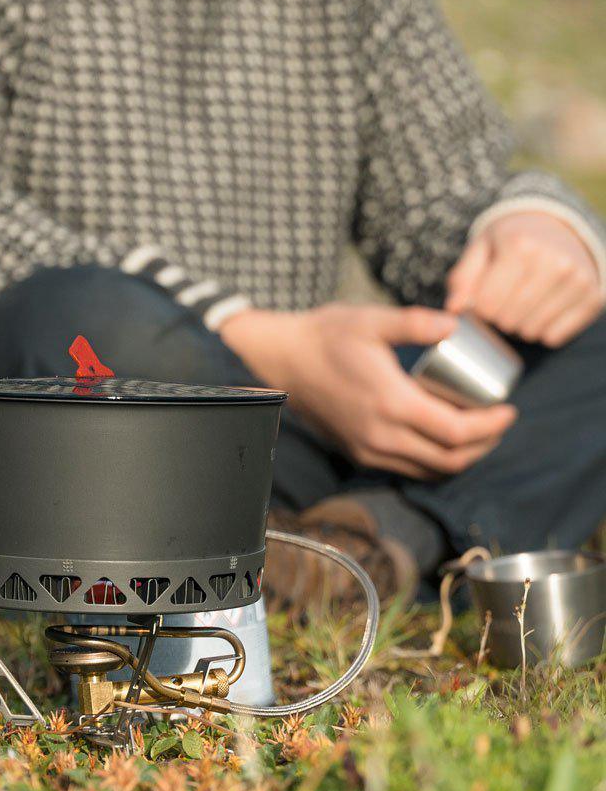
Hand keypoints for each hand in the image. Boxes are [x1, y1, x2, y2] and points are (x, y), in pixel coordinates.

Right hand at [221, 304, 516, 478]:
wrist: (282, 360)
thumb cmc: (326, 336)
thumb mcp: (372, 320)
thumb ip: (416, 322)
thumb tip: (456, 325)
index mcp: (391, 404)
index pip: (456, 432)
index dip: (491, 426)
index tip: (508, 410)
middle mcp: (381, 436)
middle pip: (449, 459)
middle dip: (484, 446)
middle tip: (499, 423)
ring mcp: (368, 449)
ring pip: (429, 471)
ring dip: (461, 458)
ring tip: (478, 433)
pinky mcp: (358, 453)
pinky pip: (407, 469)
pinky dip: (434, 461)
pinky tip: (442, 440)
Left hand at [447, 211, 602, 347]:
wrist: (557, 229)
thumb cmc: (510, 243)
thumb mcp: (480, 250)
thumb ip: (462, 279)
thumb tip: (453, 309)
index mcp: (520, 246)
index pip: (487, 305)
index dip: (479, 309)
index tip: (483, 299)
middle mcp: (554, 261)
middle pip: (508, 321)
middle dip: (498, 319)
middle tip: (502, 304)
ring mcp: (578, 279)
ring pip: (531, 332)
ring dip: (519, 327)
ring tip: (521, 306)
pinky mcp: (594, 296)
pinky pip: (555, 337)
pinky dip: (543, 331)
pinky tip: (541, 311)